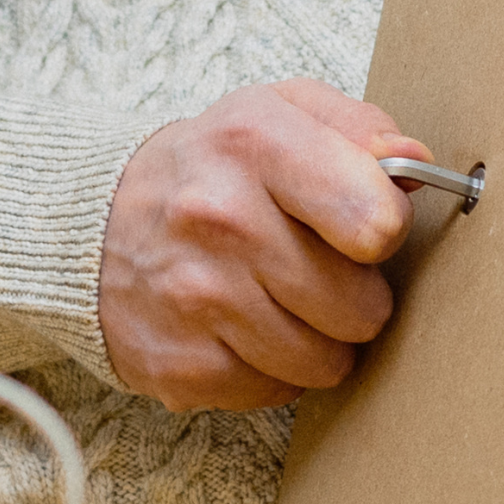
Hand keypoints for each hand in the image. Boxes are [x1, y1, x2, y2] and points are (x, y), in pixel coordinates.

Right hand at [99, 78, 430, 411]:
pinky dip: (272, 368)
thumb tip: (415, 165)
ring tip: (283, 297)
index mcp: (257, 142)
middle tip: (318, 266)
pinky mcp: (178, 364)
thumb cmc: (212, 167)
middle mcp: (221, 218)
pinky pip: (277, 391)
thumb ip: (359, 128)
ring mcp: (195, 297)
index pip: (375, 218)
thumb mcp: (281, 111)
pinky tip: (244, 327)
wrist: (89, 222)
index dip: (385, 228)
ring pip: (325, 360)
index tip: (364, 225)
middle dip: (354, 293)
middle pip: (361, 305)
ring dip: (320, 338)